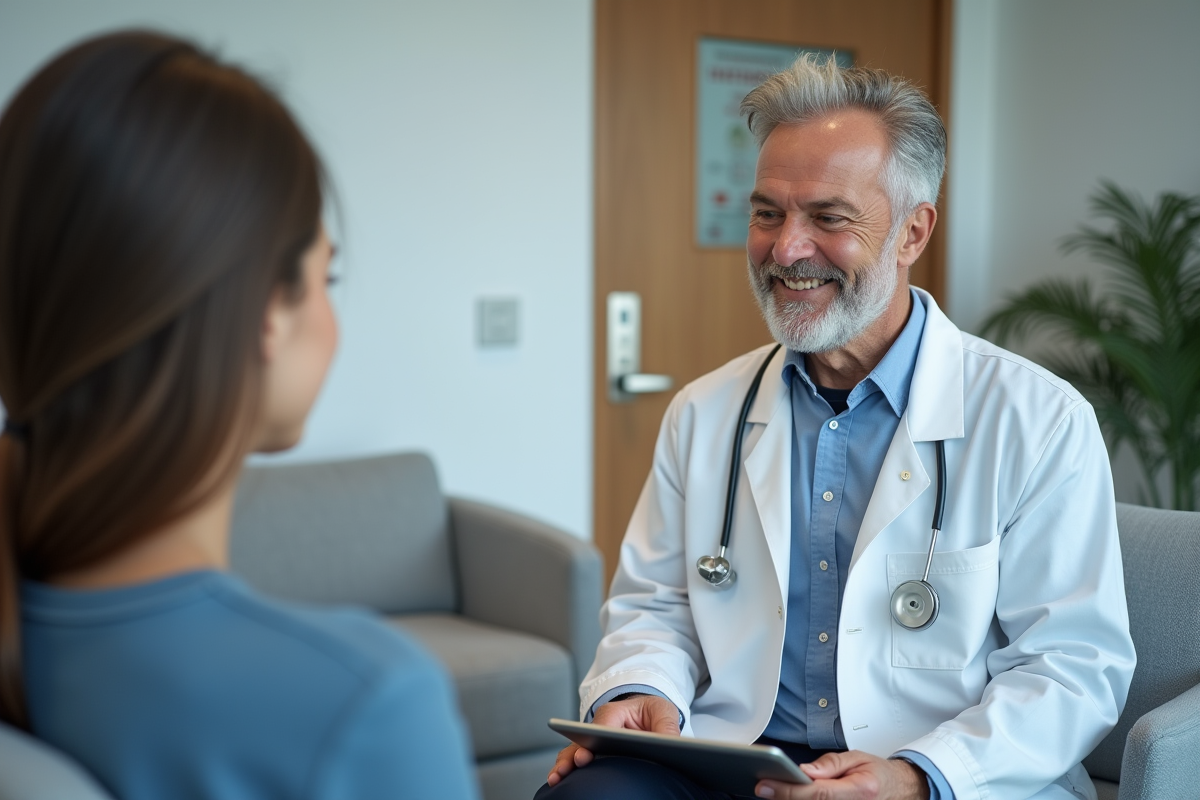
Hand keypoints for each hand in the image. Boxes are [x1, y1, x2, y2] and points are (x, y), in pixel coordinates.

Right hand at [545, 694, 680, 786]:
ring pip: (574, 751)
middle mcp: (599, 726)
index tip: (586, 754)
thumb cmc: (652, 712)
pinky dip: (567, 770)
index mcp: (617, 711)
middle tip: (569, 768)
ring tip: (556, 778)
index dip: (595, 738)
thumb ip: (667, 727)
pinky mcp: (593, 754)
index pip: (604, 723)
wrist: (646, 714)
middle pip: (583, 738)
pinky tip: (559, 784)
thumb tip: (672, 744)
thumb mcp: (663, 713)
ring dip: (564, 764)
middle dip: (573, 754)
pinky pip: (576, 761)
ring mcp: (594, 741)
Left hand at [755, 751, 929, 799]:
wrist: (901, 791)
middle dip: (785, 797)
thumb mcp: (857, 758)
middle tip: (765, 787)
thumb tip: (803, 771)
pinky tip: (790, 796)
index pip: (817, 793)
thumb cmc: (879, 774)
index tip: (766, 785)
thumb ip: (830, 764)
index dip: (789, 790)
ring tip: (775, 791)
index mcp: (860, 790)